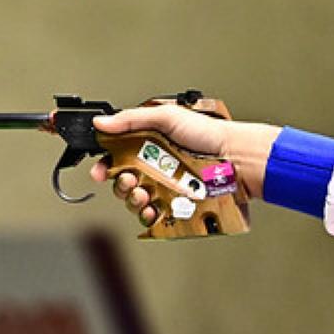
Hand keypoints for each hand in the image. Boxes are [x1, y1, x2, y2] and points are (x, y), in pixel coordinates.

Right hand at [89, 105, 281, 226]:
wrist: (234, 158)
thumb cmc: (208, 135)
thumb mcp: (167, 117)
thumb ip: (131, 119)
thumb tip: (101, 122)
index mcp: (148, 145)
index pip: (117, 157)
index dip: (104, 165)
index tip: (98, 171)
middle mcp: (155, 167)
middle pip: (123, 181)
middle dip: (119, 184)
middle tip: (127, 181)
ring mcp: (166, 188)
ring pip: (136, 201)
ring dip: (132, 200)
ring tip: (141, 194)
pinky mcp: (177, 206)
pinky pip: (156, 216)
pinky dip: (148, 216)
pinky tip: (150, 209)